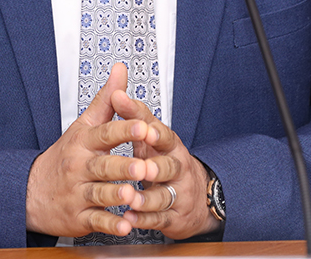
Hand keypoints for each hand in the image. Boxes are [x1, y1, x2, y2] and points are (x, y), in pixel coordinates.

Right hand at [25, 63, 155, 237]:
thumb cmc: (64, 155)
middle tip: (143, 166)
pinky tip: (125, 225)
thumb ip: (106, 99)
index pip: (105, 133)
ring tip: (132, 195)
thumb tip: (120, 70)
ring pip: (99, 194)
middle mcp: (80, 167)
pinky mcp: (79, 217)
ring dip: (116, 196)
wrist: (31, 191)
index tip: (143, 125)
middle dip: (123, 167)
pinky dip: (110, 224)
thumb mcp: (82, 125)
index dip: (125, 130)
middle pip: (103, 166)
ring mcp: (78, 193)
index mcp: (84, 142)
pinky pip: (95, 221)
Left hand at [111, 84, 222, 239]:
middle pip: (170, 166)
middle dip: (156, 167)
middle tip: (143, 168)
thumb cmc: (164, 160)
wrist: (194, 196)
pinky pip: (159, 219)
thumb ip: (134, 115)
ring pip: (163, 195)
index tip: (145, 129)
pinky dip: (143, 220)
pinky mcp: (173, 216)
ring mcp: (177, 193)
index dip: (155, 132)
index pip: (164, 135)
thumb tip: (116, 90)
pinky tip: (129, 219)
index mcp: (170, 145)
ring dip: (147, 198)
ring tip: (131, 199)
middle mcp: (177, 167)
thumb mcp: (151, 136)